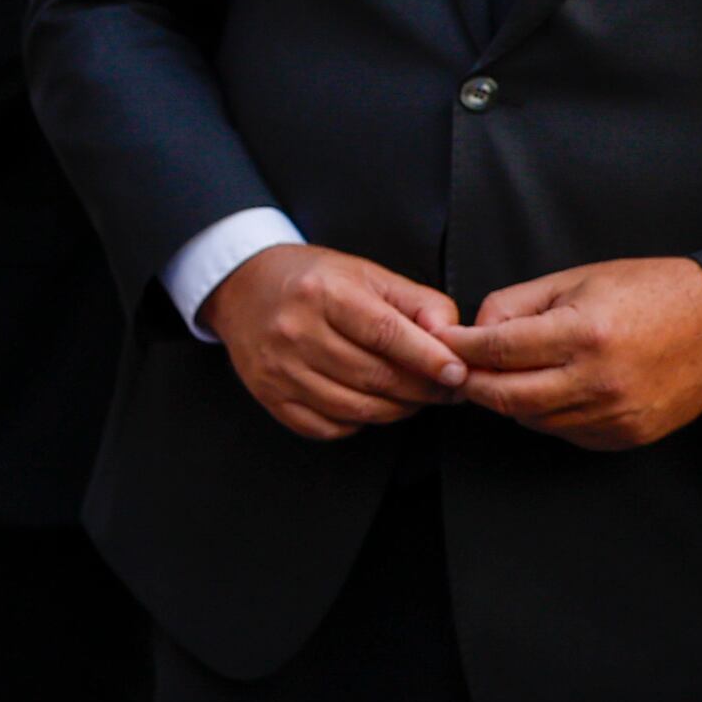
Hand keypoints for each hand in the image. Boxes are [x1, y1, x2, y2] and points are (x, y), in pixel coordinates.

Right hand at [205, 241, 467, 441]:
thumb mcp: (368, 274)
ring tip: (413, 397)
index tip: (457, 373)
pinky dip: (358, 423)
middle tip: (447, 389)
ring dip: (396, 410)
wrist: (244, 288)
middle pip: (374, 376)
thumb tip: (450, 337)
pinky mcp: (269, 396)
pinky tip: (369, 404)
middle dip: (422, 389)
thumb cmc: (314, 280)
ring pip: (355, 408)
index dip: (428, 358)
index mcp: (324, 293)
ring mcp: (278, 368)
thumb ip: (417, 302)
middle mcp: (295, 331)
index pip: (386, 333)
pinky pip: (327, 427)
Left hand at [445, 257, 701, 448]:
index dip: (460, 347)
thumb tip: (473, 332)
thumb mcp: (577, 279)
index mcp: (584, 333)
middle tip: (460, 367)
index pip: (498, 350)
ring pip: (531, 419)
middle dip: (473, 381)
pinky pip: (565, 432)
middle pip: (504, 396)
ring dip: (509, 399)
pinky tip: (552, 389)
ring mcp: (614, 414)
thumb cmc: (650, 292)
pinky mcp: (626, 436)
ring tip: (509, 373)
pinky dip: (546, 414)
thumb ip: (516, 305)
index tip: (441, 342)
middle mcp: (598, 381)